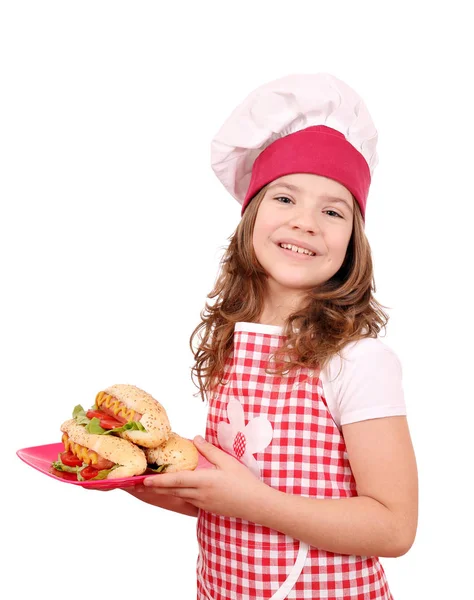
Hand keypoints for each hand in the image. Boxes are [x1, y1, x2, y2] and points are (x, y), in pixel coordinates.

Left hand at [143, 436, 270, 519]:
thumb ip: (209, 450)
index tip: (144, 479)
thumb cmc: (243, 481)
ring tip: (148, 485)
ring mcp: (201, 503)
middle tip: (136, 483)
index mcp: (204, 481)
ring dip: (163, 491)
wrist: (256, 504)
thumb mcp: (227, 461)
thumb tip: (195, 438)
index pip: (176, 480)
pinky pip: (186, 500)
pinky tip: (171, 490)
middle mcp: (199, 494)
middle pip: (171, 491)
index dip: (159, 480)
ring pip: (177, 496)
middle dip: (153, 487)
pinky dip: (175, 495)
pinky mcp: (205, 508)